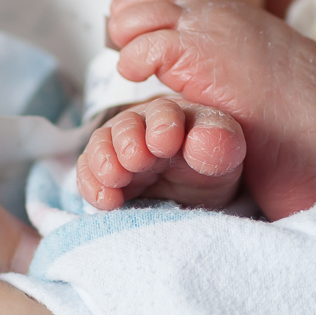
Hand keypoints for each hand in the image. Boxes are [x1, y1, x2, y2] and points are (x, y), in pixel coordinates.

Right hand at [77, 97, 245, 210]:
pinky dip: (91, 185)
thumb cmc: (213, 166)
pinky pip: (89, 173)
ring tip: (115, 178)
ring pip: (102, 145)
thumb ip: (220, 143)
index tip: (165, 145)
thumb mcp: (226, 154)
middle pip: (127, 125)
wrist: (202, 197)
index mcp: (176, 116)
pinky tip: (105, 201)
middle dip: (128, 141)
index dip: (162, 125)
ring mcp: (121, 150)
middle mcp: (143, 127)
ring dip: (104, 160)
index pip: (165, 112)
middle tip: (137, 161)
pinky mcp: (107, 175)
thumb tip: (197, 138)